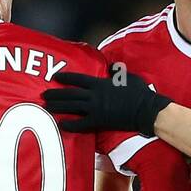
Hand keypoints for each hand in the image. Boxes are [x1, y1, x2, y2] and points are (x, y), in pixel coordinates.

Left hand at [43, 66, 171, 135]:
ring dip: (58, 106)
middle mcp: (95, 95)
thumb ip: (116, 72)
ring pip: (72, 106)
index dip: (65, 77)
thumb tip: (111, 67)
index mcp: (101, 83)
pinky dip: (70, 124)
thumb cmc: (139, 92)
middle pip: (71, 93)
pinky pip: (81, 123)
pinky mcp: (99, 121)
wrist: (146, 110)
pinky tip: (60, 123)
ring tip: (46, 106)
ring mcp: (96, 108)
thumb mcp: (128, 76)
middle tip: (44, 94)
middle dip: (56, 93)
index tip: (55, 77)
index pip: (78, 78)